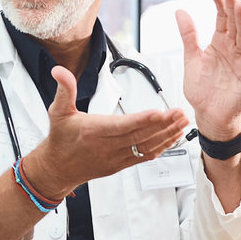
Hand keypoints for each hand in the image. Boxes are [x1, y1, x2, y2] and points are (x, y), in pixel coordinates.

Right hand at [26, 65, 189, 197]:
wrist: (58, 168)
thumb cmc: (60, 139)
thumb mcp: (58, 111)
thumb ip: (64, 90)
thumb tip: (60, 71)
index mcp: (94, 132)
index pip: (122, 126)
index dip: (142, 120)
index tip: (159, 112)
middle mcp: (108, 146)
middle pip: (140, 136)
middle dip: (163, 124)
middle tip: (180, 113)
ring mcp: (117, 157)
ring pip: (146, 147)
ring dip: (167, 135)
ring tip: (183, 122)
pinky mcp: (122, 164)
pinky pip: (145, 156)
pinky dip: (162, 147)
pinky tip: (173, 137)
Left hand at [178, 0, 240, 139]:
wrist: (208, 115)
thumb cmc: (202, 90)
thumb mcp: (191, 59)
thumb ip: (188, 36)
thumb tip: (180, 12)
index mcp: (219, 43)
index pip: (221, 19)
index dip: (219, 5)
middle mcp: (232, 49)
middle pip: (235, 24)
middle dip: (233, 7)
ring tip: (240, 4)